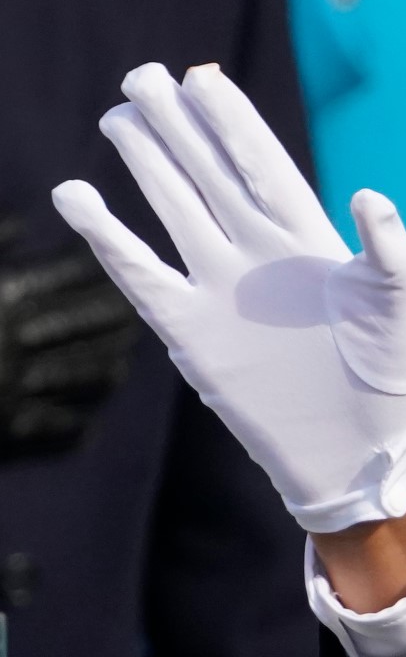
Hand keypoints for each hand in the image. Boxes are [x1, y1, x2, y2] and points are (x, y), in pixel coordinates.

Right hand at [0, 218, 140, 459]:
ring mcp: (14, 390)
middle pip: (84, 327)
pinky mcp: (7, 432)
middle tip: (141, 309)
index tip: (119, 264)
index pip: (63, 280)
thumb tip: (18, 224)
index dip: (95, 272)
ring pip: (80, 377)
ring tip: (125, 362)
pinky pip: (54, 431)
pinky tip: (90, 425)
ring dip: (105, 368)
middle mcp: (16, 344)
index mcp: (1, 300)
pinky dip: (75, 427)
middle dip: (115, 317)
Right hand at [50, 62, 405, 532]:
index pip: (262, 165)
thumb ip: (391, 252)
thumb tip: (371, 197)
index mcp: (310, 239)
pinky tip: (78, 198)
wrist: (364, 452)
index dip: (232, 122)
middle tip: (142, 78)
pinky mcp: (193, 332)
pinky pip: (143, 276)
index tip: (203, 78)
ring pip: (174, 210)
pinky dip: (111, 241)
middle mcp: (260, 254)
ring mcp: (222, 290)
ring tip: (118, 118)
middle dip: (178, 128)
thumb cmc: (396, 378)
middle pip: (209, 175)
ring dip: (147, 166)